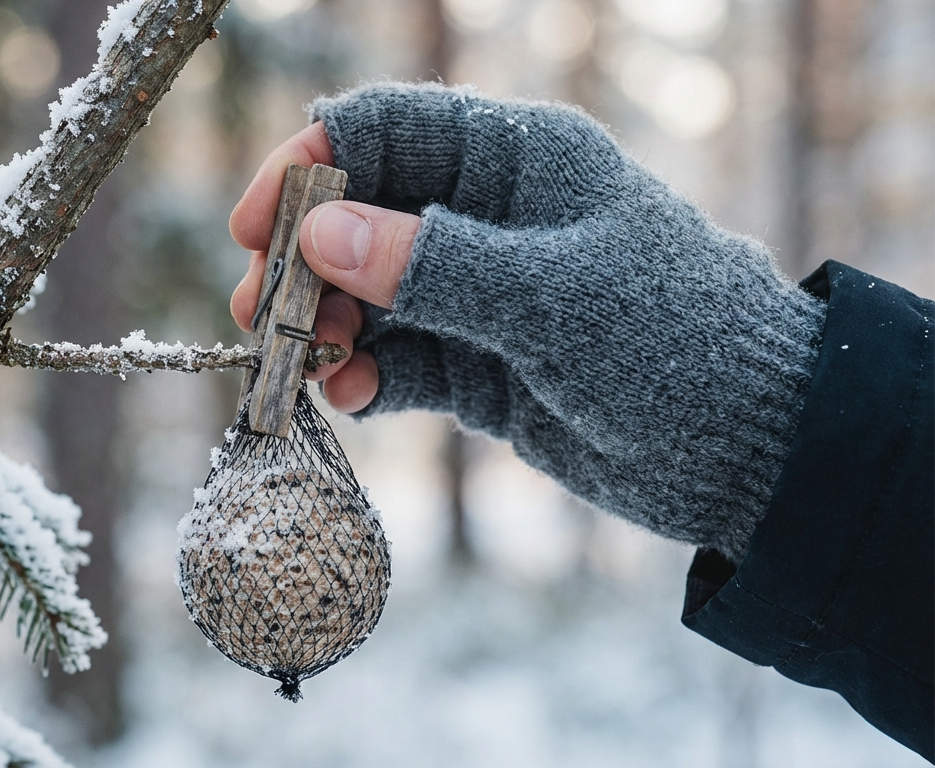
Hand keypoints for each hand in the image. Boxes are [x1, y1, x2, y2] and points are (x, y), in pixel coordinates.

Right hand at [221, 83, 826, 561]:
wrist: (754, 451)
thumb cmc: (678, 343)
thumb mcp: (553, 298)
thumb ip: (432, 266)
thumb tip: (316, 234)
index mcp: (518, 161)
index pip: (387, 130)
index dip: (310, 166)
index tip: (255, 226)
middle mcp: (489, 218)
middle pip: (359, 215)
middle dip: (304, 261)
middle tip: (265, 315)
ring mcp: (480, 295)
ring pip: (369, 294)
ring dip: (327, 326)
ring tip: (303, 366)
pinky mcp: (480, 365)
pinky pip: (400, 361)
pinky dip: (367, 378)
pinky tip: (354, 399)